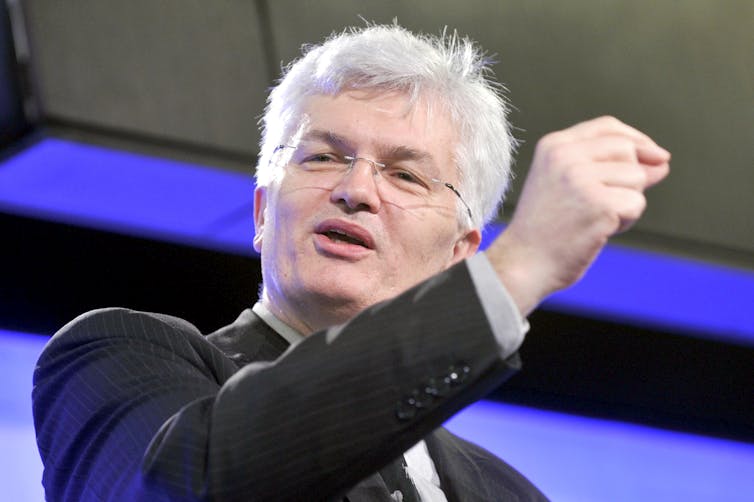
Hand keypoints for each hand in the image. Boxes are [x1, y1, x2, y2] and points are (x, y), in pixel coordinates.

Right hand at [486, 116, 669, 315]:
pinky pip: (636, 204)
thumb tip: (662, 161)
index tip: (653, 156)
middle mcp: (565, 156)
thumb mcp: (568, 184)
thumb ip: (609, 166)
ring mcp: (581, 179)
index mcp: (553, 146)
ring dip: (628, 202)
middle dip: (631, 176)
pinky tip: (600, 230)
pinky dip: (626, 221)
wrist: (524, 262)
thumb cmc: (546, 228)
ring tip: (598, 218)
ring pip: (636, 177)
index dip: (636, 139)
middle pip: (627, 150)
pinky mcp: (599, 204)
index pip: (607, 127)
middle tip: (608, 203)